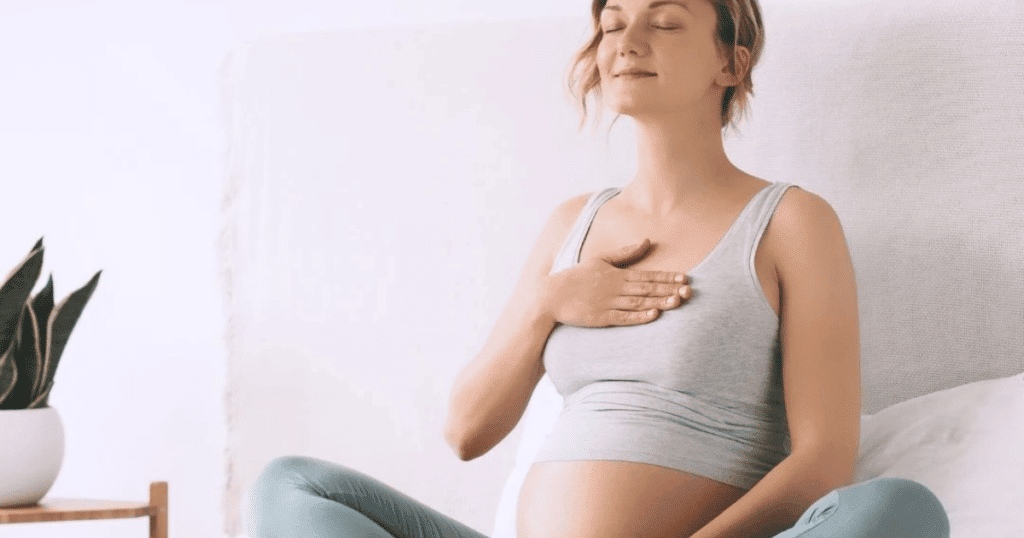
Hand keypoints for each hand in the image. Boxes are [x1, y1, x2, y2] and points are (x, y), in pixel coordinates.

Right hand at [542, 238, 691, 327]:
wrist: (552, 295)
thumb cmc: (578, 277)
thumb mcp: (601, 260)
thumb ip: (625, 253)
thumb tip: (647, 241)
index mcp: (617, 274)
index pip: (647, 275)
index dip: (667, 277)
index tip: (686, 277)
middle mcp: (615, 288)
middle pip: (647, 289)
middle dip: (669, 289)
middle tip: (689, 291)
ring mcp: (608, 303)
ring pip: (639, 302)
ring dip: (659, 302)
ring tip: (677, 302)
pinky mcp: (601, 318)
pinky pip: (623, 317)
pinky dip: (639, 316)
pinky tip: (653, 315)